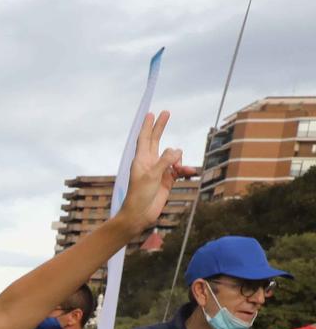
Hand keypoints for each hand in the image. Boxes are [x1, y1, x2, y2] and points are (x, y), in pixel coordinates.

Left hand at [117, 111, 193, 235]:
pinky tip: (189, 172)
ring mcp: (159, 171)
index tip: (151, 113)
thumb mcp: (152, 176)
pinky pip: (179, 169)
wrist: (140, 215)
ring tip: (180, 169)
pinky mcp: (167, 180)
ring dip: (179, 160)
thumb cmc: (139, 196)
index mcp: (141, 160)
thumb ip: (165, 161)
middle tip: (166, 112)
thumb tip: (177, 150)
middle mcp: (149, 163)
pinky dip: (184, 169)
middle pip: (156, 140)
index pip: (144, 138)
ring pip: (173, 156)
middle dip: (161, 127)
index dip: (147, 126)